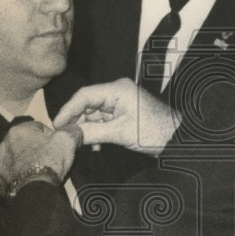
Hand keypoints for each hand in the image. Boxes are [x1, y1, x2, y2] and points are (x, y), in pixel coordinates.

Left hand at [0, 120, 81, 197]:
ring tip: (40, 172)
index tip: (58, 148)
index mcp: (18, 130)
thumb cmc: (49, 162)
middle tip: (50, 160)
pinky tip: (30, 180)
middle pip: (27, 143)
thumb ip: (71, 131)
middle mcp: (4, 143)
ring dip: (28, 162)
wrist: (34, 192)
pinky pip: (12, 173)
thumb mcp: (66, 141)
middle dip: (38, 149)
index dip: (52, 137)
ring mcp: (0, 162)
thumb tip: (74, 129)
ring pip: (18, 158)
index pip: (39, 128)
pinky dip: (20, 175)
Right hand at [52, 78, 178, 153]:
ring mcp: (119, 103)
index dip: (68, 110)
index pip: (84, 95)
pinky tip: (94, 146)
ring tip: (79, 144)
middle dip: (76, 122)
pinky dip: (96, 132)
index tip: (57, 125)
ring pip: (93, 115)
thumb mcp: (120, 133)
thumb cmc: (155, 132)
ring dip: (86, 130)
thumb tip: (70, 136)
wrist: (177, 139)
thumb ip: (93, 133)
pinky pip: (102, 121)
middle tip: (65, 137)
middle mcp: (117, 92)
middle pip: (87, 105)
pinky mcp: (122, 114)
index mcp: (118, 89)